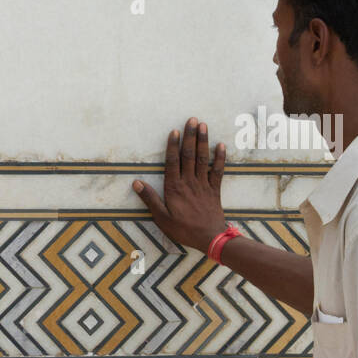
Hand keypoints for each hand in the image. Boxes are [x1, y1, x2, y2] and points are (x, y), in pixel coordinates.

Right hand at [133, 117, 227, 253]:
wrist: (210, 238)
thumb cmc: (183, 229)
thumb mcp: (162, 218)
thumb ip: (150, 199)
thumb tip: (136, 182)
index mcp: (175, 188)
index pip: (173, 162)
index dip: (173, 145)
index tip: (175, 130)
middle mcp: (189, 182)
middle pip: (189, 155)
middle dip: (190, 136)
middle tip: (192, 119)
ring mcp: (203, 184)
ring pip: (203, 159)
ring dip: (203, 141)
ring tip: (203, 125)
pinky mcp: (214, 189)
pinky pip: (218, 170)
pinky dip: (220, 158)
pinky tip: (221, 145)